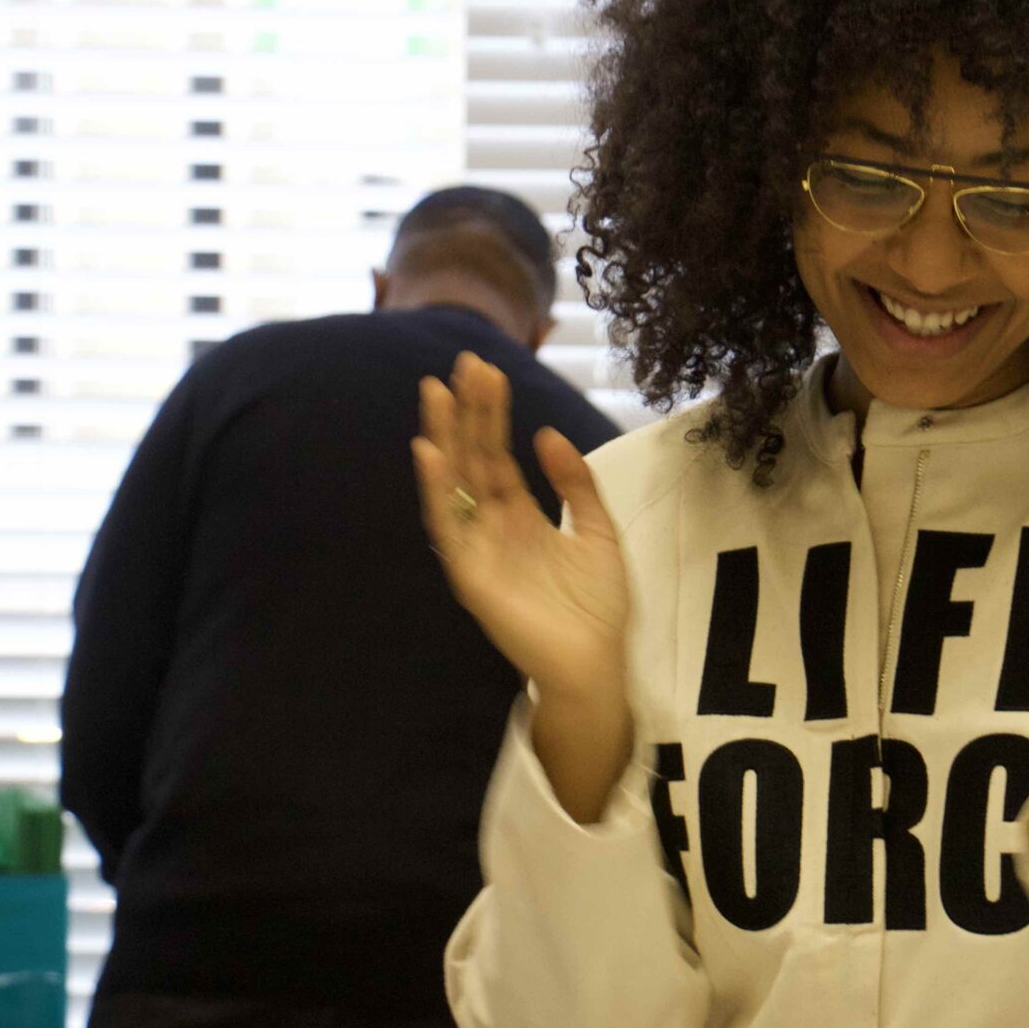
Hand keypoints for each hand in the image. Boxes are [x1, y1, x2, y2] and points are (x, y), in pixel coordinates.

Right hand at [413, 353, 629, 704]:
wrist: (597, 664)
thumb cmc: (597, 607)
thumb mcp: (597, 531)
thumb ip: (576, 484)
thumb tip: (547, 432)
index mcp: (520, 515)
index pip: (497, 454)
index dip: (492, 414)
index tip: (487, 370)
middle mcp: (491, 526)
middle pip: (472, 459)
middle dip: (466, 412)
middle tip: (461, 364)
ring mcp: (477, 549)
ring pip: (454, 484)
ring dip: (444, 437)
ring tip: (436, 392)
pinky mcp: (470, 575)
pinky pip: (448, 527)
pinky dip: (437, 489)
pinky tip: (431, 452)